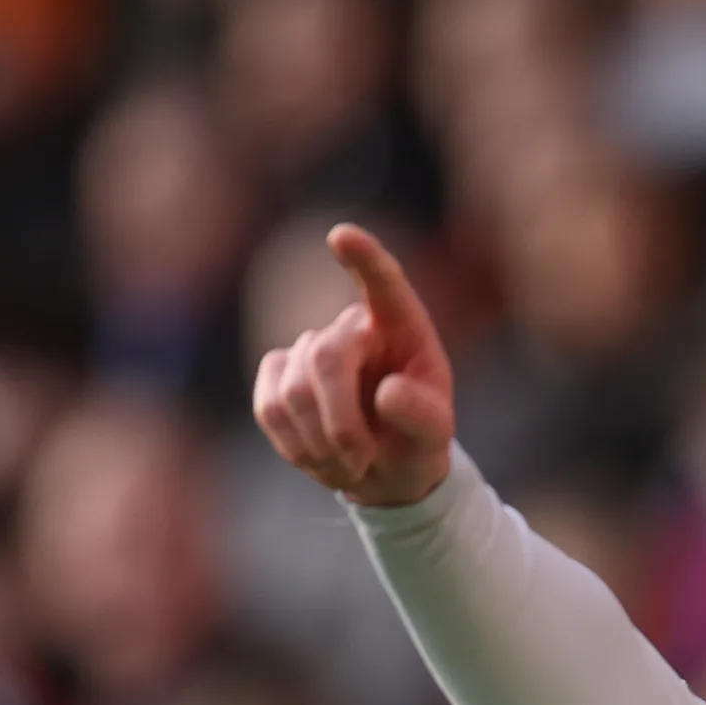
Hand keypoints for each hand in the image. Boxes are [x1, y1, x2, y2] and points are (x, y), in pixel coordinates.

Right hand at [251, 224, 454, 508]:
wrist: (385, 468)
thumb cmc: (418, 440)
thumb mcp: (436, 435)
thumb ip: (422, 415)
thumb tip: (387, 394)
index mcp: (402, 328)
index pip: (384, 285)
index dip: (364, 260)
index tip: (343, 236)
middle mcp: (352, 328)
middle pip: (325, 358)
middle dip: (340, 420)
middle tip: (363, 459)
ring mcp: (309, 348)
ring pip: (293, 392)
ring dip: (321, 441)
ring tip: (352, 462)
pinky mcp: (276, 374)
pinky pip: (270, 408)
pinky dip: (296, 445)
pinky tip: (321, 456)